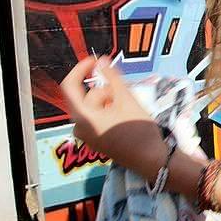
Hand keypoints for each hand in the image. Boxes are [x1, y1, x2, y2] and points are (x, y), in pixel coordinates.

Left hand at [60, 57, 167, 178]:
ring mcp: (88, 135)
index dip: (81, 69)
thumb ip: (112, 77)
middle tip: (127, 88)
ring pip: (94, 107)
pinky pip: (98, 118)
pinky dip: (110, 111)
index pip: (69, 86)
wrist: (151, 160)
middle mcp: (80, 127)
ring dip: (110, 100)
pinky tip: (127, 113)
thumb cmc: (138, 129)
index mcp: (82, 116)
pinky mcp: (97, 140)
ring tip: (130, 103)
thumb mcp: (127, 99)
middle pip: (86, 97)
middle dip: (105, 89)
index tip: (97, 61)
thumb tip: (100, 60)